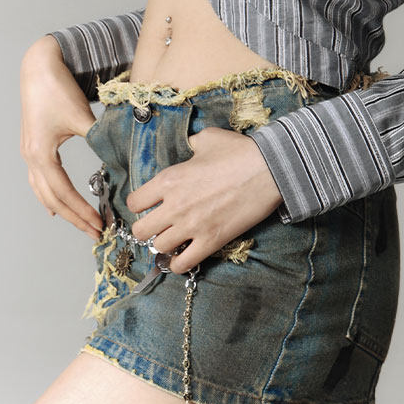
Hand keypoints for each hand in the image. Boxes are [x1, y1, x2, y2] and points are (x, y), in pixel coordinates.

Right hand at [20, 36, 102, 239]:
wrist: (39, 66)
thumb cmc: (58, 88)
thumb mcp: (81, 116)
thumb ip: (99, 138)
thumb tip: (122, 157)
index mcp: (41, 154)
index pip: (63, 193)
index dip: (81, 211)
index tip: (99, 225)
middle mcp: (31, 157)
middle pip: (52, 199)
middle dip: (74, 217)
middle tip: (95, 232)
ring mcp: (29, 153)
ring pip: (43, 192)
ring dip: (62, 210)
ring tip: (80, 224)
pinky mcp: (33, 146)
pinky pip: (38, 180)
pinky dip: (49, 196)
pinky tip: (55, 205)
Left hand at [126, 125, 283, 272]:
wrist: (269, 169)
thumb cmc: (238, 151)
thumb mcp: (208, 138)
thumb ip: (191, 145)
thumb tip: (190, 146)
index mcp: (169, 179)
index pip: (135, 202)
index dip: (141, 204)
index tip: (150, 204)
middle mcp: (174, 206)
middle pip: (140, 230)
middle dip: (147, 228)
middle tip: (159, 224)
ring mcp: (192, 226)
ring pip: (159, 248)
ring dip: (165, 244)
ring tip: (175, 238)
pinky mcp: (210, 241)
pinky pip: (182, 264)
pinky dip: (178, 263)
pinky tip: (183, 256)